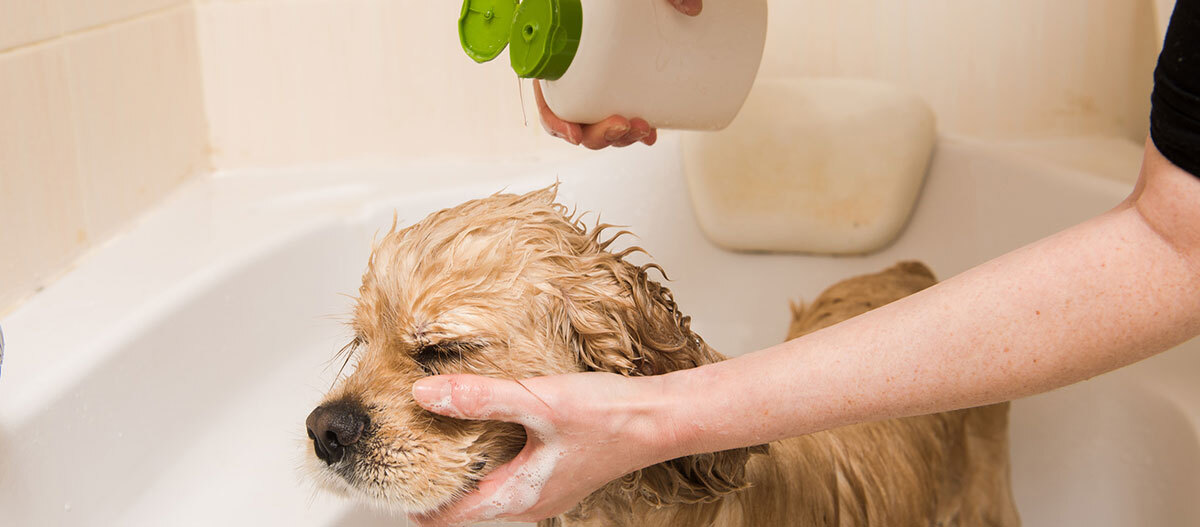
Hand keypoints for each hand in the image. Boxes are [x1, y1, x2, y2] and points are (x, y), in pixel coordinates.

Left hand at [407, 372, 674, 525]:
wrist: (662, 418)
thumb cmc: (608, 415)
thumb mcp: (537, 401)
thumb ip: (478, 398)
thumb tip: (423, 394)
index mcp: (519, 496)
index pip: (451, 517)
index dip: (416, 504)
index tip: (389, 480)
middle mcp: (532, 503)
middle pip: (468, 510)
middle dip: (436, 491)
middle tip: (406, 457)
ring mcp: (549, 491)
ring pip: (491, 497)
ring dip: (464, 478)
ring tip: (438, 446)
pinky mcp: (562, 474)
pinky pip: (513, 482)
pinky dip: (490, 467)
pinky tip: (489, 437)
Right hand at [534, 0, 700, 148]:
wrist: (635, 2)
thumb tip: (691, 7)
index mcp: (561, 53)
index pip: (546, 98)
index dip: (556, 122)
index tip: (575, 134)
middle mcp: (575, 71)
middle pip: (575, 120)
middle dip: (600, 134)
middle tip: (625, 126)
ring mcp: (597, 82)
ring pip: (598, 124)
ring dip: (619, 137)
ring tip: (643, 130)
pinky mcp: (620, 85)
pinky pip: (618, 116)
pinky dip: (632, 130)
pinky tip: (650, 132)